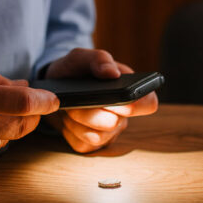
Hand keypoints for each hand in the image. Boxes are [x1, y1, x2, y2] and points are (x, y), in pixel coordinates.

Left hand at [42, 48, 158, 152]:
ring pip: (97, 136)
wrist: (54, 87)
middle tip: (78, 98)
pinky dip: (69, 131)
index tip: (114, 99)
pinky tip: (66, 118)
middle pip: (115, 123)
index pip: (149, 103)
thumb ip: (99, 59)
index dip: (135, 105)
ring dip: (78, 120)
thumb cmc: (74, 71)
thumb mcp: (81, 57)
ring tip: (70, 106)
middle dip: (91, 111)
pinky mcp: (90, 144)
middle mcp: (122, 116)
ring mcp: (108, 132)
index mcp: (129, 91)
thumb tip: (112, 73)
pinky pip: (82, 144)